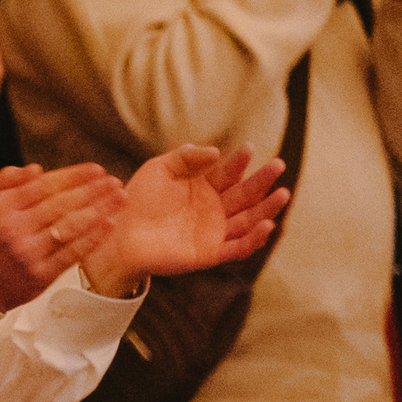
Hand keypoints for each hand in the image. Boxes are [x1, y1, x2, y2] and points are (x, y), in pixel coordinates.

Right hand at [0, 162, 126, 311]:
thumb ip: (6, 181)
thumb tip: (36, 169)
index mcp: (1, 207)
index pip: (43, 186)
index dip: (73, 176)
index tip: (96, 169)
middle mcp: (14, 229)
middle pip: (60, 204)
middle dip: (92, 190)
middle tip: (114, 181)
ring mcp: (28, 253)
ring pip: (70, 227)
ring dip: (99, 210)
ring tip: (119, 198)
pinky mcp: (41, 274)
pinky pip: (72, 253)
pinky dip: (92, 238)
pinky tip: (108, 224)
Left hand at [79, 145, 290, 296]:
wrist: (119, 232)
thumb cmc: (138, 199)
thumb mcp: (160, 169)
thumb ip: (187, 157)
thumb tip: (216, 151)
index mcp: (202, 188)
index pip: (228, 174)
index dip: (240, 162)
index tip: (249, 148)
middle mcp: (213, 210)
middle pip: (245, 195)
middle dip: (263, 180)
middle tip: (279, 164)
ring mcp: (214, 232)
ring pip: (249, 220)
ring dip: (267, 208)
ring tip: (282, 193)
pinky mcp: (211, 253)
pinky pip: (238, 247)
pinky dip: (254, 238)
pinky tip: (267, 224)